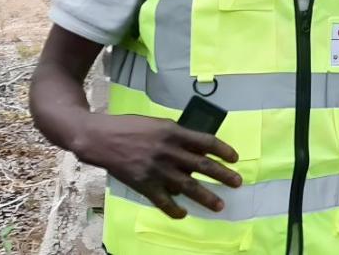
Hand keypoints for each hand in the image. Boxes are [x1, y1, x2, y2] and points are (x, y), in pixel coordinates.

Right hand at [73, 113, 241, 218]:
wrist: (101, 138)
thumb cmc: (130, 127)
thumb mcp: (158, 124)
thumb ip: (177, 135)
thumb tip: (198, 149)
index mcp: (173, 131)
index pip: (206, 141)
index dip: (223, 150)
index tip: (234, 158)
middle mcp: (168, 151)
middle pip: (202, 165)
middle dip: (222, 175)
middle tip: (237, 182)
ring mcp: (156, 169)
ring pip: (187, 186)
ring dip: (206, 197)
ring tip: (219, 204)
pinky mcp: (143, 184)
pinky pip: (163, 201)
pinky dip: (174, 209)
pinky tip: (184, 214)